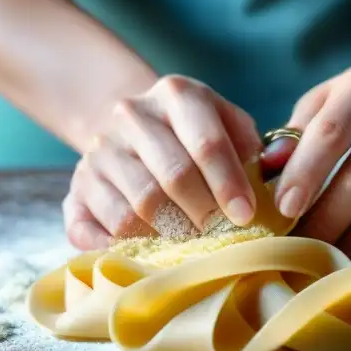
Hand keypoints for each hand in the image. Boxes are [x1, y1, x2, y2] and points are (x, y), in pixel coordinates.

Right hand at [63, 75, 262, 249]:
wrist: (133, 130)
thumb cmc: (195, 136)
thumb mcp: (228, 124)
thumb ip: (254, 149)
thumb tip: (272, 178)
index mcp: (176, 94)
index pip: (206, 143)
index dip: (229, 184)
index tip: (246, 216)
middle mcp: (132, 114)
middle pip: (171, 177)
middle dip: (204, 215)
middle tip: (222, 238)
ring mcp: (99, 151)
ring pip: (136, 208)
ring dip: (169, 236)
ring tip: (192, 249)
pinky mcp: (77, 187)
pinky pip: (96, 229)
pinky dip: (122, 250)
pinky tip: (147, 257)